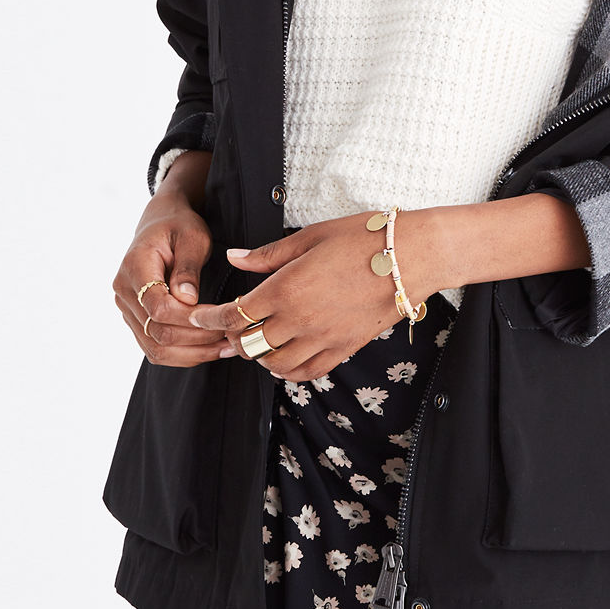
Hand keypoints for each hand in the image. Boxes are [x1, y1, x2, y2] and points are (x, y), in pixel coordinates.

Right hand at [113, 157, 217, 366]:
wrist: (161, 223)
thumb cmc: (179, 226)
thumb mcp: (192, 237)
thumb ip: (188, 267)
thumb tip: (188, 300)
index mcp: (134, 267)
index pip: (157, 307)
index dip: (190, 318)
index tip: (221, 316)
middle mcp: (124, 292)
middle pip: (156, 333)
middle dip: (197, 339)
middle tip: (232, 336)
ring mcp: (127, 308)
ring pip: (155, 348)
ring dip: (192, 354)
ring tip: (227, 349)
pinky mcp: (136, 319)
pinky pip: (155, 348)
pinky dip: (183, 354)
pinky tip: (210, 349)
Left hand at [187, 210, 449, 382]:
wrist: (413, 256)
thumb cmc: (362, 236)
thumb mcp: (309, 236)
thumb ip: (267, 255)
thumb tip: (233, 257)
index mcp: (286, 289)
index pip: (233, 314)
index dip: (209, 318)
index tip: (197, 316)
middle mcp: (300, 320)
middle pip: (249, 343)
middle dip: (230, 337)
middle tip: (224, 328)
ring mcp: (323, 339)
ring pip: (274, 364)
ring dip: (257, 355)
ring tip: (253, 341)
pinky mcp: (344, 348)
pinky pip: (306, 372)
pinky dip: (287, 369)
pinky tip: (282, 357)